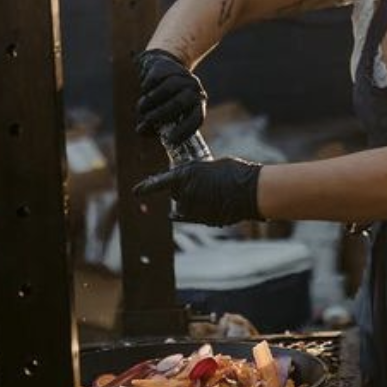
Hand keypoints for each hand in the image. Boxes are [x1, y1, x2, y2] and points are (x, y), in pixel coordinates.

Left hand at [133, 156, 262, 226]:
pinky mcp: (203, 220)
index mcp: (185, 175)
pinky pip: (190, 217)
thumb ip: (197, 174)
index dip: (145, 188)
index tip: (135, 193)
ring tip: (213, 194)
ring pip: (184, 206)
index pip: (159, 183)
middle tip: (204, 184)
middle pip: (176, 193)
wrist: (252, 191)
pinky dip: (191, 214)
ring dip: (192, 201)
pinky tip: (192, 211)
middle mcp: (185, 194)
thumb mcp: (211, 166)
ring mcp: (194, 210)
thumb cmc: (236, 173)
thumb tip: (193, 183)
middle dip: (184, 189)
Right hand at [135, 48, 206, 137]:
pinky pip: (155, 79)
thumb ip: (157, 124)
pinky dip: (146, 89)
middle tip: (146, 121)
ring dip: (151, 101)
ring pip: (167, 89)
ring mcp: (182, 76)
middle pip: (180, 102)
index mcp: (198, 103)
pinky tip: (144, 93)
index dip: (185, 131)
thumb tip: (141, 132)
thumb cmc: (165, 98)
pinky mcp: (168, 67)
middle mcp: (194, 88)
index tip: (170, 141)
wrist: (164, 66)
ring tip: (141, 109)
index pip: (196, 118)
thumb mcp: (167, 112)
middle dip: (161, 114)